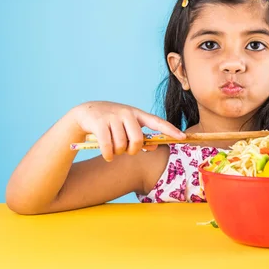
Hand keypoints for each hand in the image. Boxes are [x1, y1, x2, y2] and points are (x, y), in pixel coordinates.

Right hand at [69, 101, 184, 161]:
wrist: (86, 112)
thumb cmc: (111, 122)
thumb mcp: (127, 126)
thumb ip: (142, 137)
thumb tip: (155, 146)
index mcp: (137, 114)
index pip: (157, 122)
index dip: (170, 130)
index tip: (183, 137)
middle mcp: (127, 113)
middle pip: (138, 140)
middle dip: (132, 151)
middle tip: (126, 150)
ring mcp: (113, 117)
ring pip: (122, 146)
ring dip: (117, 153)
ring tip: (113, 150)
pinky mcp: (99, 123)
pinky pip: (108, 147)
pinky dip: (108, 155)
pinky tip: (107, 156)